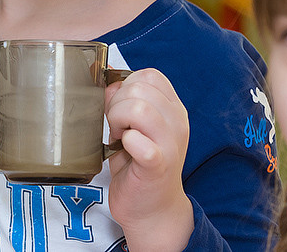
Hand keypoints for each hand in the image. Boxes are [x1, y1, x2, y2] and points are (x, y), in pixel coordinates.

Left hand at [105, 68, 192, 250]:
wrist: (152, 210)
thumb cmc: (138, 165)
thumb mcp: (129, 126)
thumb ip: (121, 102)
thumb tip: (109, 81)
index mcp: (172, 108)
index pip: (150, 75)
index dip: (126, 85)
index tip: (120, 108)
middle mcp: (177, 122)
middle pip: (140, 87)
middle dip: (117, 104)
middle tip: (117, 127)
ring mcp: (171, 143)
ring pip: (139, 108)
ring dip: (118, 120)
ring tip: (119, 137)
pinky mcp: (158, 165)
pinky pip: (138, 141)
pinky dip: (126, 142)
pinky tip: (125, 150)